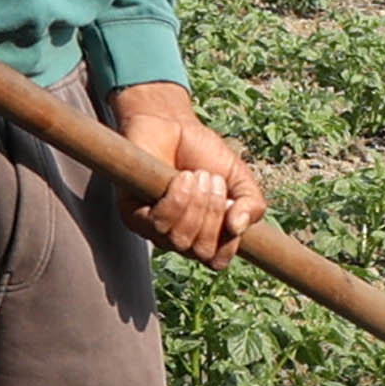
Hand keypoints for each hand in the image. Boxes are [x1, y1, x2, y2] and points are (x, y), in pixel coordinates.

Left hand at [115, 83, 263, 266]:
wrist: (172, 124)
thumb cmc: (204, 153)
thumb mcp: (239, 177)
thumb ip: (252, 204)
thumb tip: (239, 228)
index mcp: (206, 235)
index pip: (217, 261)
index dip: (229, 241)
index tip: (233, 205)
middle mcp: (179, 238)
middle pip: (200, 251)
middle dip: (214, 214)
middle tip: (213, 181)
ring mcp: (154, 229)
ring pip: (180, 239)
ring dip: (196, 206)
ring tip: (198, 175)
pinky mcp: (133, 214)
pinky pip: (157, 223)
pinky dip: (176, 201)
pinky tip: (181, 179)